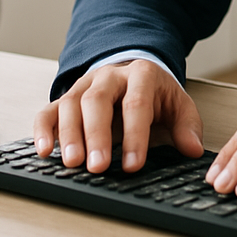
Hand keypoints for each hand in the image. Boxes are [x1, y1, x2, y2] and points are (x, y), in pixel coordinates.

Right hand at [32, 59, 203, 173]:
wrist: (133, 69)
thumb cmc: (155, 93)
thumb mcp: (178, 103)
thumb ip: (187, 125)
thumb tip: (193, 149)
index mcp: (141, 75)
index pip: (136, 104)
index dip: (134, 135)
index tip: (133, 165)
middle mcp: (109, 76)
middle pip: (98, 101)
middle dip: (97, 135)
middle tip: (97, 167)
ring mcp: (84, 85)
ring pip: (71, 104)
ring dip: (69, 134)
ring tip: (72, 163)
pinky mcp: (65, 97)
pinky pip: (48, 110)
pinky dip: (43, 130)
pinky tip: (44, 151)